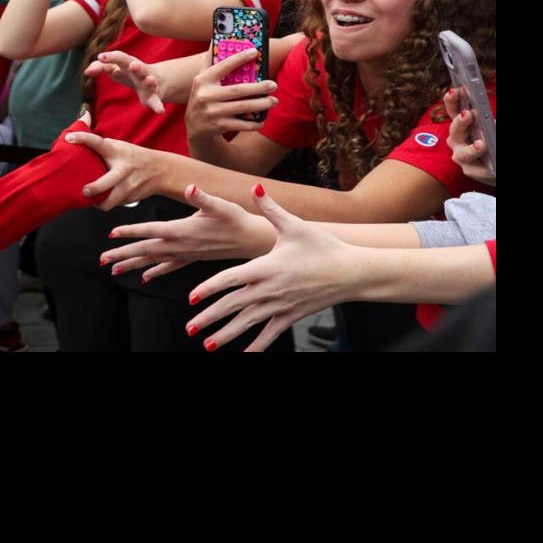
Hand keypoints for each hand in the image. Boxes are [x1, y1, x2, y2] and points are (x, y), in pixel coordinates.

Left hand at [62, 130, 170, 209]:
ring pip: (109, 201)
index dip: (83, 138)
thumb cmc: (135, 157)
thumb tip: (80, 143)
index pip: (98, 143)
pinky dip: (106, 203)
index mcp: (117, 152)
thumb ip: (103, 148)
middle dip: (94, 188)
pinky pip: (113, 204)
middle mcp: (122, 169)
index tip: (69, 138)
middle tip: (84, 191)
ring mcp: (127, 186)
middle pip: (106, 183)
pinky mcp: (129, 198)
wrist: (160, 170)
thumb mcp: (121, 147)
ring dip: (98, 203)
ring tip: (91, 199)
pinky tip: (103, 199)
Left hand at [85, 50, 168, 113]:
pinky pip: (156, 100)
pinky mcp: (153, 96)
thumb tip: (86, 71)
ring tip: (150, 80)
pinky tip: (160, 110)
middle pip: (138, 66)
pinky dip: (158, 105)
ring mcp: (148, 82)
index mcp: (128, 63)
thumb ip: (100, 67)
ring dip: (150, 81)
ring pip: (150, 81)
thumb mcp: (115, 68)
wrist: (156, 79)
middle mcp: (140, 70)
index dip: (111, 57)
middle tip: (132, 65)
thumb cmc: (129, 72)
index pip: (120, 57)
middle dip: (136, 66)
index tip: (101, 57)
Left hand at [98, 183, 274, 281]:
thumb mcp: (221, 204)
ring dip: (133, 264)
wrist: (252, 240)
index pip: (152, 230)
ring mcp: (186, 254)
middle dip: (123, 254)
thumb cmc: (237, 219)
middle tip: (102, 259)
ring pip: (154, 260)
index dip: (132, 231)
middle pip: (146, 249)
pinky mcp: (192, 258)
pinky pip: (169, 267)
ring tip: (114, 270)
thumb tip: (191, 188)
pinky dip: (155, 271)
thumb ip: (203, 197)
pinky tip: (144, 277)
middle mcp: (181, 245)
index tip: (112, 235)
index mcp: (183, 230)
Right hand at [185, 47, 276, 139]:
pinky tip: (262, 120)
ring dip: (261, 104)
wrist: (194, 128)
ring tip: (274, 101)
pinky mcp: (218, 126)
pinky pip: (240, 124)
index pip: (222, 66)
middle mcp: (206, 96)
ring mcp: (212, 112)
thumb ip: (210, 61)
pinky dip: (253, 123)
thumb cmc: (203, 97)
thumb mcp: (202, 79)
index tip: (255, 51)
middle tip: (274, 84)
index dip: (238, 58)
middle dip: (258, 87)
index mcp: (203, 80)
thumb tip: (215, 38)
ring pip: (242, 107)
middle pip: (237, 90)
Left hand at [188, 186, 359, 351]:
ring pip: (247, 323)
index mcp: (266, 266)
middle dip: (209, 318)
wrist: (351, 272)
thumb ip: (271, 209)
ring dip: (226, 335)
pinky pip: (270, 334)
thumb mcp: (294, 225)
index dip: (209, 288)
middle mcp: (269, 289)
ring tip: (208, 345)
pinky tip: (244, 356)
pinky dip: (256, 347)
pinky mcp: (291, 316)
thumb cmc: (323, 247)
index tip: (192, 298)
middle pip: (233, 305)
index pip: (230, 279)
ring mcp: (280, 305)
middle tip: (190, 328)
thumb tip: (255, 187)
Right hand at [442, 88, 493, 185]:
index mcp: (462, 123)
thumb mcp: (490, 124)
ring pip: (462, 154)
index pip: (453, 110)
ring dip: (471, 150)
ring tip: (482, 145)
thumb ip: (486, 118)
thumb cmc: (492, 138)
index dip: (452, 100)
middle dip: (460, 122)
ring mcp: (462, 156)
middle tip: (468, 115)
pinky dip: (484, 167)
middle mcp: (458, 139)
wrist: (496, 161)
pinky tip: (488, 158)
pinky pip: (475, 170)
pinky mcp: (471, 170)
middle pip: (455, 130)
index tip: (455, 91)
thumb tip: (484, 115)